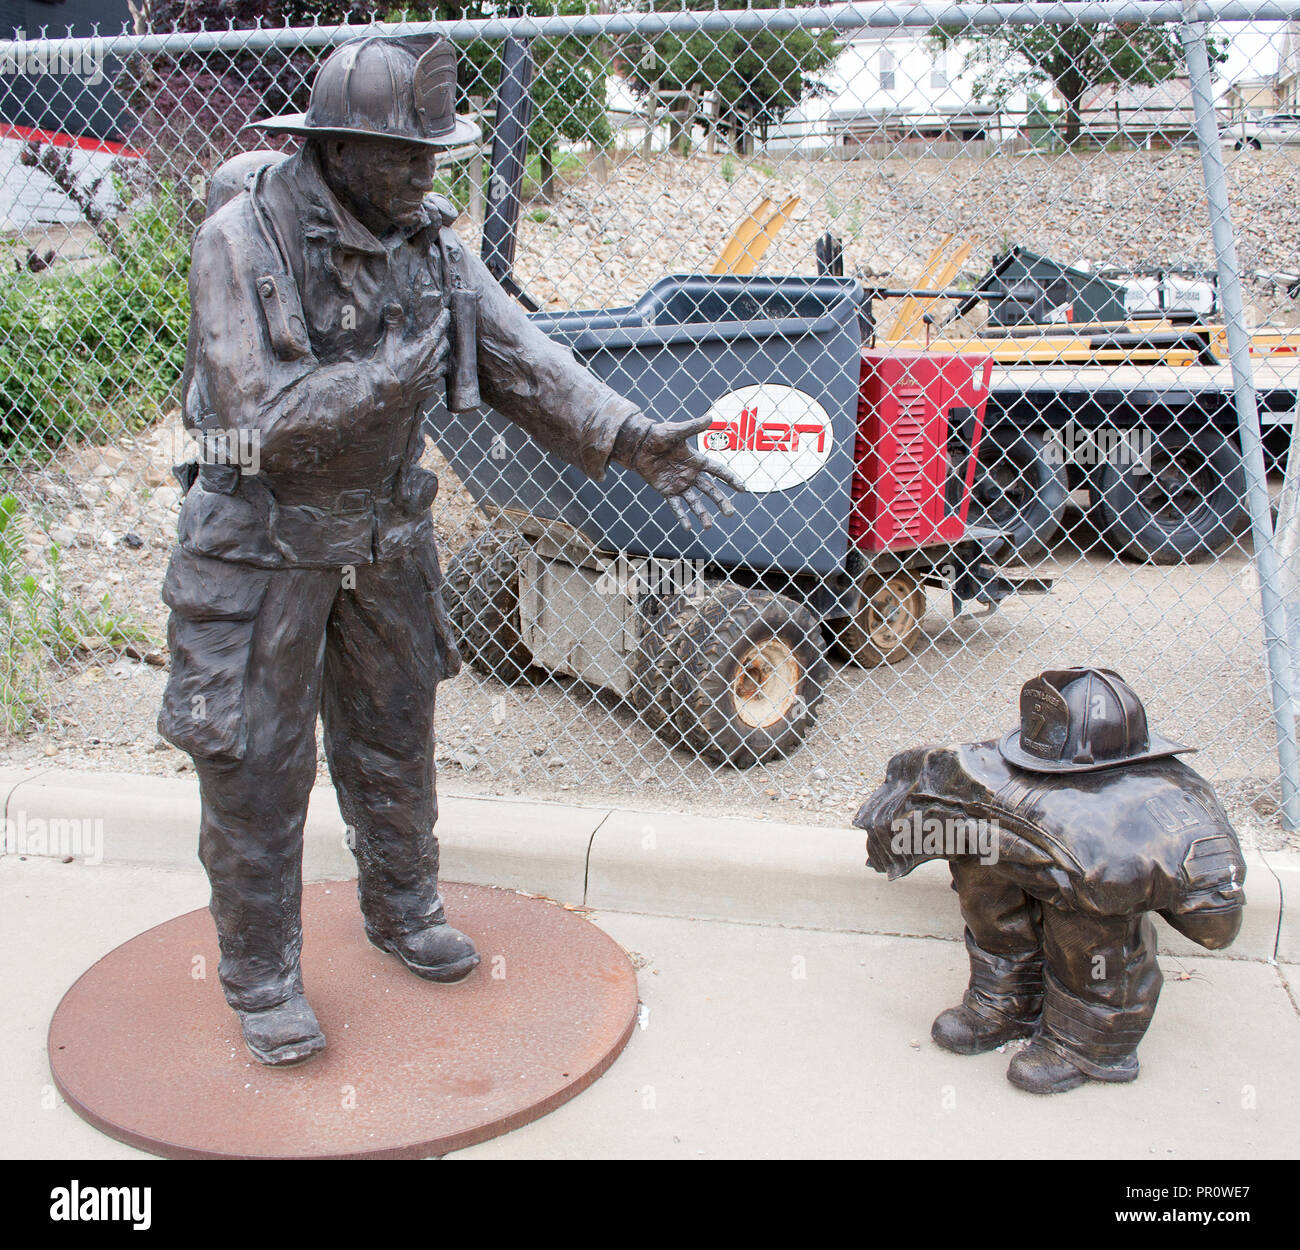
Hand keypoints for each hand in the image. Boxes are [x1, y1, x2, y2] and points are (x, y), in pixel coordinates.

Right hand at [371, 305, 451, 403]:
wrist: (384, 393)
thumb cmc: (386, 366)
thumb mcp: (388, 341)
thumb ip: (393, 322)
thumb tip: (395, 306)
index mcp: (425, 346)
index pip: (440, 329)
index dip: (444, 320)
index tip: (447, 313)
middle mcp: (432, 361)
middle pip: (445, 345)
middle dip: (445, 336)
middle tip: (443, 332)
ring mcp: (431, 376)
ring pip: (445, 363)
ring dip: (444, 356)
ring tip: (442, 352)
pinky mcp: (428, 388)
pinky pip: (437, 378)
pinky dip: (437, 372)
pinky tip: (434, 372)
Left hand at [616, 413, 747, 530]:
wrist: (639, 444)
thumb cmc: (658, 434)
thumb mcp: (677, 430)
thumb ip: (694, 426)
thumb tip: (710, 418)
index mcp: (696, 460)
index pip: (718, 471)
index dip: (731, 479)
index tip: (742, 488)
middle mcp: (691, 474)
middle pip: (711, 491)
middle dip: (721, 502)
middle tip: (730, 514)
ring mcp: (679, 484)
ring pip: (695, 502)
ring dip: (702, 514)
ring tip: (708, 526)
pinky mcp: (667, 491)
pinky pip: (676, 506)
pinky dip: (682, 517)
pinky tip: (688, 528)